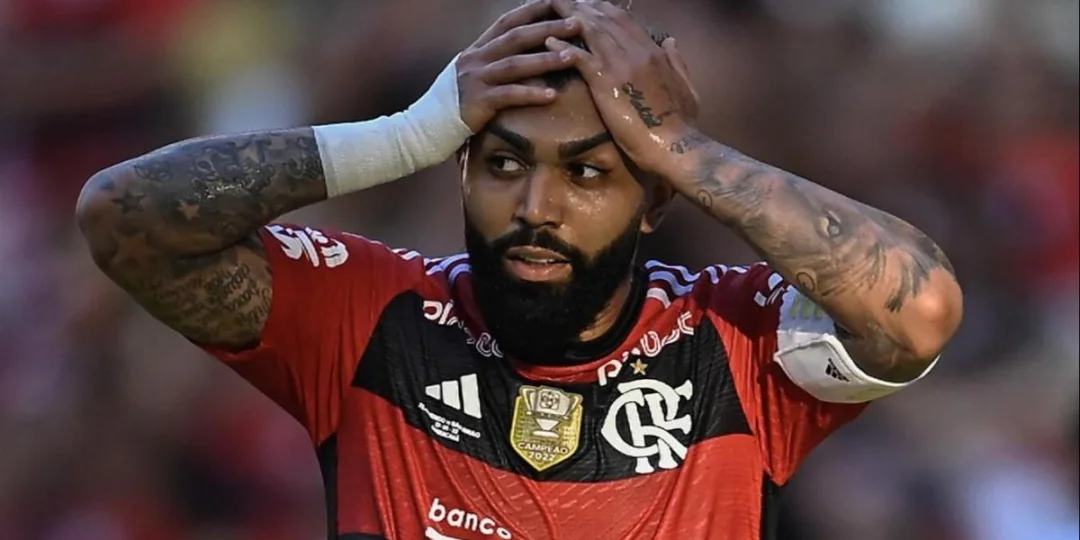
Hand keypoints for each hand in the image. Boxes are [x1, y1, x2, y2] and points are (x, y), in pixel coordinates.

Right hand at [456, 0, 582, 131]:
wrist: (428, 125)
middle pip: (516, 38)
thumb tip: (522, 48)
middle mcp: (477, 58)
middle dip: (548, 29)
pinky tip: (551, 95)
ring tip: (572, 56)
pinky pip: (509, 96)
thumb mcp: (473, 71)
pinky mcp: (478, 102)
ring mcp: (477, 79)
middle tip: (577, 24)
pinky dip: (531, 94)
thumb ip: (494, 58)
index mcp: (478, 48)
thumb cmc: (457, 100)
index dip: (532, 10)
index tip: (558, 1)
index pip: (508, 21)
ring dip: (545, 59)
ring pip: (515, 64)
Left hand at [545, 0, 701, 177]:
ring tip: (551, 8)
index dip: (604, 10)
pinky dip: (563, 47)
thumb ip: (677, 62)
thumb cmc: (682, 124)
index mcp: (654, 53)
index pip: (625, 21)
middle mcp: (637, 52)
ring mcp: (621, 66)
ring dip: (569, 17)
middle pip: (605, 19)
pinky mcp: (607, 83)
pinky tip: (548, 41)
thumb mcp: (687, 87)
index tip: (589, 4)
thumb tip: (671, 41)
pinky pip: (580, 58)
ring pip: (591, 31)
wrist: (677, 147)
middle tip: (563, 0)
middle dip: (583, 6)